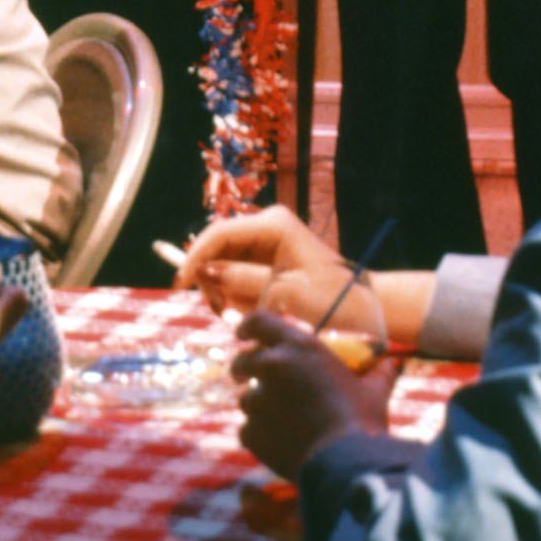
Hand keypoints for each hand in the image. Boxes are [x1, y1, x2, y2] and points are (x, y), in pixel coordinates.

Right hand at [174, 205, 342, 318]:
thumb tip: (206, 273)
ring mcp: (265, 242)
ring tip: (235, 314)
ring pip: (221, 263)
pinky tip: (244, 311)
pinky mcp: (265, 261)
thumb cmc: (330, 302)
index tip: (179, 285)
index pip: (219, 233)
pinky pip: (234, 275)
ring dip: (221, 290)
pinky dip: (232, 295)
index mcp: (273, 226)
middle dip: (210, 278)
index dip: (194, 257)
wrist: (361, 311)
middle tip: (220, 310)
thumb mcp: (283, 296)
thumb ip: (242, 282)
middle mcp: (266, 227)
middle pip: (216, 247)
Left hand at [230, 309, 393, 480]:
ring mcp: (258, 401)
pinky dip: (258, 434)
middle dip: (243, 367)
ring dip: (257, 405)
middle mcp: (272, 367)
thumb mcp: (374, 392)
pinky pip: (247, 430)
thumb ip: (380, 374)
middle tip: (248, 376)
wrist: (345, 462)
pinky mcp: (252, 433)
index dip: (247, 326)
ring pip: (245, 398)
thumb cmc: (362, 420)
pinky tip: (278, 442)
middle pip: (243, 360)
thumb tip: (395, 364)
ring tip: (279, 419)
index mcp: (299, 346)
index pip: (258, 321)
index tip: (242, 333)